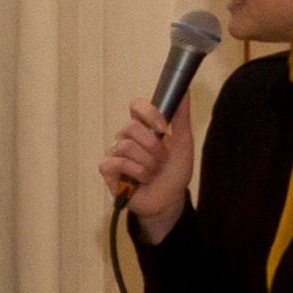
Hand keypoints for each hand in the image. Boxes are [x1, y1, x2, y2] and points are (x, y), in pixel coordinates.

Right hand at [102, 96, 197, 240]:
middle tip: (162, 159)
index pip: (136, 106)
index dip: (149, 113)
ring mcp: (115, 152)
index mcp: (143, 128)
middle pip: (131, 127)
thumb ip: (181, 118)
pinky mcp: (107, 169)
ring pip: (126, 146)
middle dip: (153, 146)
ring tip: (153, 173)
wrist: (169, 200)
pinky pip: (118, 162)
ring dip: (147, 163)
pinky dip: (136, 172)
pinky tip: (141, 180)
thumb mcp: (183, 144)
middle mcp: (126, 137)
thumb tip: (185, 92)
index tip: (165, 128)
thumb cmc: (174, 172)